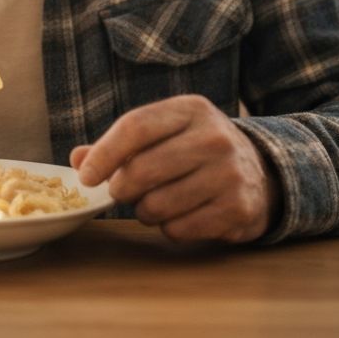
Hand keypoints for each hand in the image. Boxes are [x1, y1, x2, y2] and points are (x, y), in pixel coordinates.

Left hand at [70, 95, 280, 243]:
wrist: (260, 171)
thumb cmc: (196, 149)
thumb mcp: (165, 132)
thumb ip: (120, 144)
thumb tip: (78, 159)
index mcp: (190, 109)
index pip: (135, 126)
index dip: (104, 153)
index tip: (86, 176)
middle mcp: (213, 136)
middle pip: (142, 169)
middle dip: (121, 188)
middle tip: (122, 191)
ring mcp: (229, 173)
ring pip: (157, 204)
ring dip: (144, 210)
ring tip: (154, 201)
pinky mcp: (238, 208)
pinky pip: (179, 228)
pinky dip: (169, 228)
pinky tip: (180, 215)